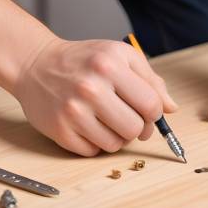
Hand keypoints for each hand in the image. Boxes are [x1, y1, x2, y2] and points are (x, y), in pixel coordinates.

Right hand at [13, 38, 177, 155]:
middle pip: (135, 129)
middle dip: (137, 127)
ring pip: (116, 144)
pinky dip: (96, 142)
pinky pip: (93, 151)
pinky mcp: (60, 131)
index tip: (147, 111)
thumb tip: (171, 108)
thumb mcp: (120, 56)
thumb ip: (150, 79)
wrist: (36, 64)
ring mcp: (73, 111)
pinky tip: (88, 125)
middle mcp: (91, 88)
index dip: (154, 113)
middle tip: (127, 117)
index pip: (151, 105)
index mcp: (110, 66)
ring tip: (106, 119)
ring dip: (117, 136)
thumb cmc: (84, 60)